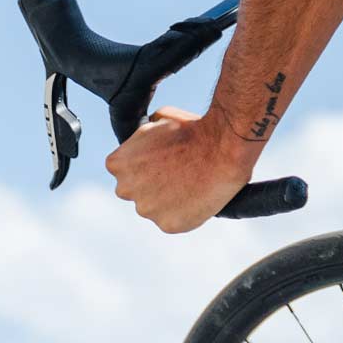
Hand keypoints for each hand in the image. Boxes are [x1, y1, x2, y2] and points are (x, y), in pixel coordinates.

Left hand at [104, 106, 261, 233]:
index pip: (122, 168)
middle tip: (177, 170)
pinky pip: (173, 219)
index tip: (161, 159)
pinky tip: (198, 194)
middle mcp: (126, 189)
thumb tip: (147, 134)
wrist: (223, 147)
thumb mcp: (162, 118)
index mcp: (119, 164)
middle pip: (135, 189)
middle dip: (151, 182)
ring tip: (192, 181)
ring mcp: (146, 209)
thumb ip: (146, 133)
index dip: (143, 163)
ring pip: (154, 206)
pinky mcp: (168, 224)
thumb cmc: (194, 129)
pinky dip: (184, 210)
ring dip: (167, 198)